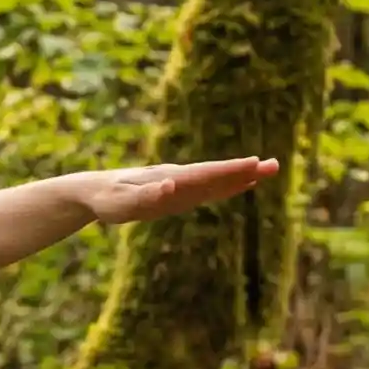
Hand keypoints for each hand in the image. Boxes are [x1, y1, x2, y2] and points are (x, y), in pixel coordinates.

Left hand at [72, 156, 278, 227]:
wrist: (93, 191)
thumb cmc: (106, 199)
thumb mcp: (122, 203)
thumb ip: (147, 196)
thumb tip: (172, 186)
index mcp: (168, 179)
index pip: (204, 175)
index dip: (229, 172)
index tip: (254, 165)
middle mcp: (178, 178)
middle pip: (216, 174)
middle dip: (244, 171)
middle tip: (275, 166)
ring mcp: (180, 184)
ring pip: (215, 180)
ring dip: (241, 176)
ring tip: (268, 170)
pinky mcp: (178, 192)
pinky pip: (207, 188)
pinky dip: (227, 185)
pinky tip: (242, 184)